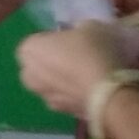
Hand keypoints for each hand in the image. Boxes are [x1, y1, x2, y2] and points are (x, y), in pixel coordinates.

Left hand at [15, 24, 137, 116]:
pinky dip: (72, 94)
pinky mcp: (60, 112)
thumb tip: (78, 34)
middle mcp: (29, 75)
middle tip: (75, 57)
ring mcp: (43, 96)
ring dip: (60, 80)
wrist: (109, 91)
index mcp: (29, 49)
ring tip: (86, 75)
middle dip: (50, 62)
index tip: (69, 40)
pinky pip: (64, 98)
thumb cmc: (94, 50)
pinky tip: (91, 90)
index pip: (34, 42)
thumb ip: (77, 29)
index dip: (52, 40)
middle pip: (37, 66)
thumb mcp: (90, 26)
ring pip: (49, 85)